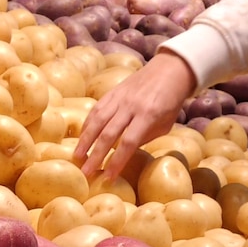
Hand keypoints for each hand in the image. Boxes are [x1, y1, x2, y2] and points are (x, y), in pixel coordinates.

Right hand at [73, 49, 197, 179]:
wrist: (169, 69)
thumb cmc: (171, 101)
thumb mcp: (165, 124)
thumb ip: (145, 137)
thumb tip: (124, 151)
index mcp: (148, 115)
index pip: (129, 142)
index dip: (117, 161)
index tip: (108, 177)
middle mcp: (131, 106)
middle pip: (109, 134)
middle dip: (95, 155)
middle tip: (86, 172)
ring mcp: (119, 97)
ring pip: (97, 121)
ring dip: (85, 140)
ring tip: (77, 156)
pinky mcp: (112, 92)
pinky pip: (96, 110)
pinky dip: (87, 124)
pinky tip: (81, 137)